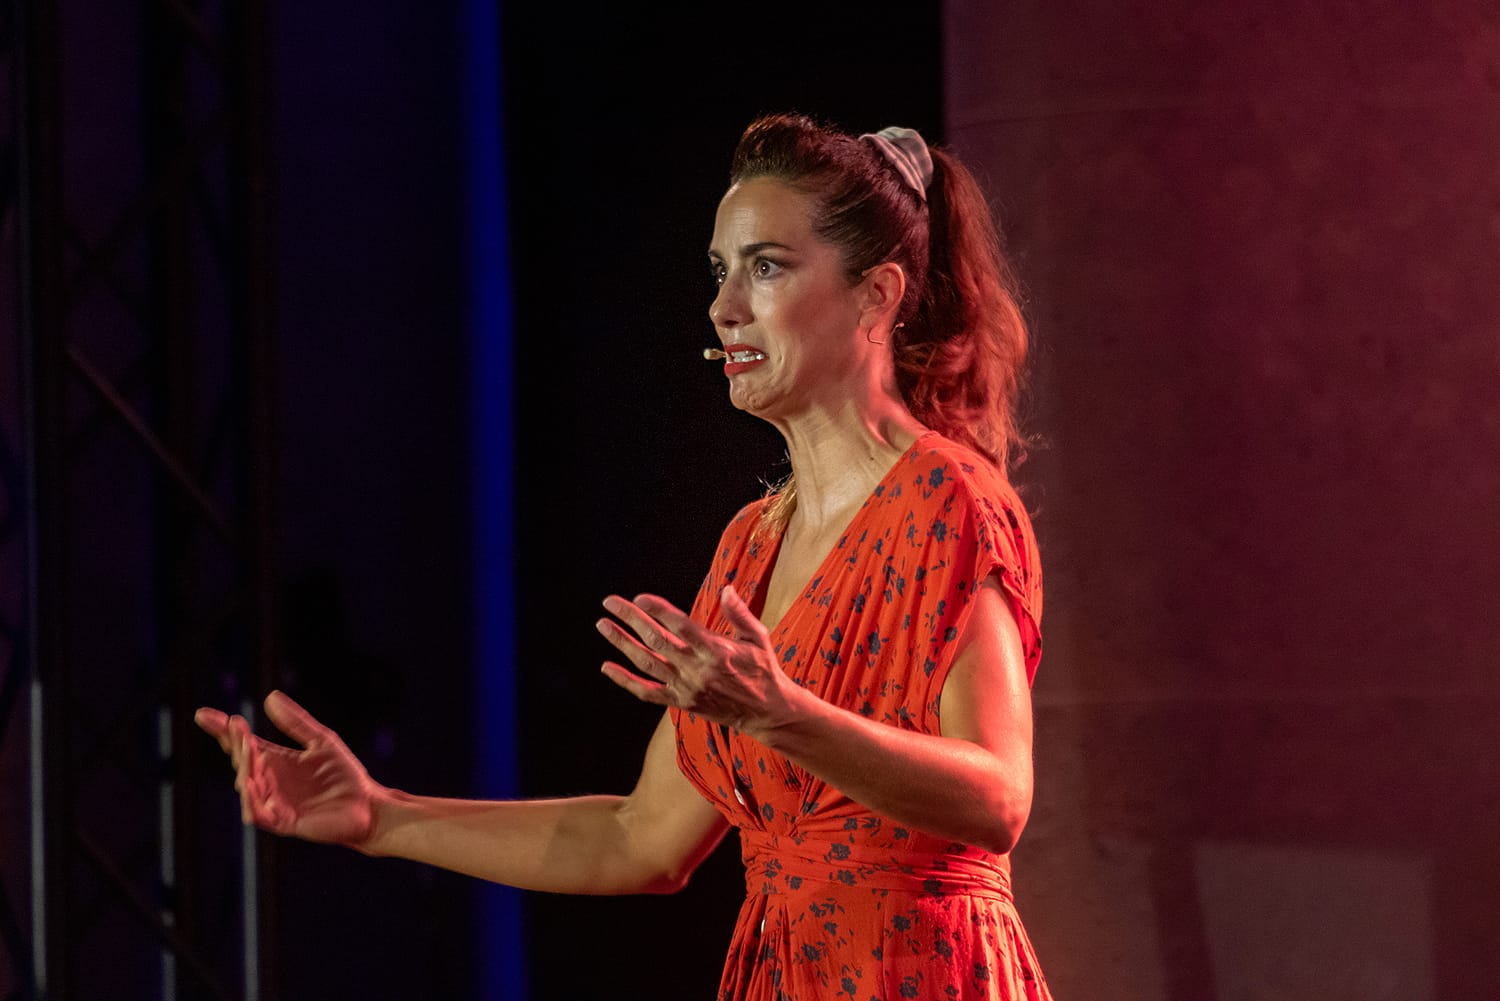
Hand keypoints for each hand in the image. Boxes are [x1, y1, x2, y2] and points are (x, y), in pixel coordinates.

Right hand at [194, 691, 380, 847]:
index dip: (223, 731)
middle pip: (242, 762)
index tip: (203, 714)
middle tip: (237, 726)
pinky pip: (258, 813)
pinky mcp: (283, 822)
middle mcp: (270, 782)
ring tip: (247, 747)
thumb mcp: (321, 741)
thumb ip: (296, 722)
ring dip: (245, 767)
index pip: (242, 744)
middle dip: (236, 744)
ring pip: (247, 786)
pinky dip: (250, 799)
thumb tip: (269, 696)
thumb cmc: (345, 776)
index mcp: (276, 762)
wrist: (368, 806)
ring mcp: (274, 803)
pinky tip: (248, 783)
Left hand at [596, 585, 802, 735]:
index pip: (681, 626)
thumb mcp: (758, 637)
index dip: (658, 610)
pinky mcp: (681, 702)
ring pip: (647, 663)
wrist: (767, 712)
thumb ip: (739, 613)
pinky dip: (625, 681)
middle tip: (611, 602)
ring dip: (622, 643)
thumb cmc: (763, 670)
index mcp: (716, 650)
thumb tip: (726, 589)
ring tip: (603, 625)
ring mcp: (687, 687)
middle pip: (657, 640)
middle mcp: (698, 669)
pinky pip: (648, 692)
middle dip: (631, 619)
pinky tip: (607, 667)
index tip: (640, 597)